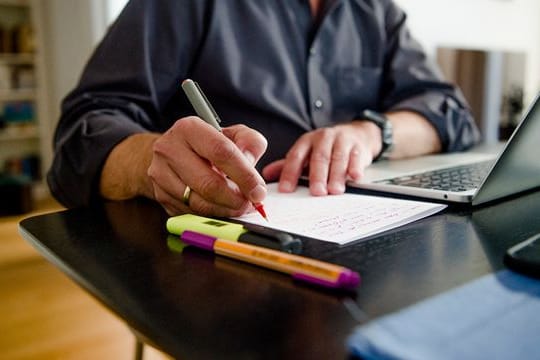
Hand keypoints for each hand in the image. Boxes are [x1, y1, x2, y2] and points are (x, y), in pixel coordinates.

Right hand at [147, 117, 267, 215]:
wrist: (172, 152)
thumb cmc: (207, 145)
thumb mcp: (233, 134)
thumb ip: (250, 143)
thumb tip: (252, 168)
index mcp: (189, 129)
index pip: (222, 153)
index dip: (244, 175)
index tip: (259, 191)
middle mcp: (169, 149)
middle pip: (208, 183)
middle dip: (235, 199)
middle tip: (250, 204)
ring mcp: (160, 174)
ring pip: (199, 203)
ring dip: (224, 209)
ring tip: (238, 206)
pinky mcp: (160, 195)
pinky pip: (190, 213)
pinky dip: (210, 215)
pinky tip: (221, 208)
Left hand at [262, 122, 379, 195]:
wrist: (357, 134)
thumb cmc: (327, 148)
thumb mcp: (307, 153)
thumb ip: (289, 165)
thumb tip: (266, 174)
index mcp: (307, 141)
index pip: (295, 156)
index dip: (289, 173)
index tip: (286, 190)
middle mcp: (323, 138)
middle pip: (319, 158)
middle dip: (317, 176)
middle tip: (316, 192)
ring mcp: (342, 141)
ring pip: (338, 158)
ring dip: (336, 175)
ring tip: (334, 191)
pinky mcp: (359, 147)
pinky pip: (357, 158)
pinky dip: (356, 168)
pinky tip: (354, 177)